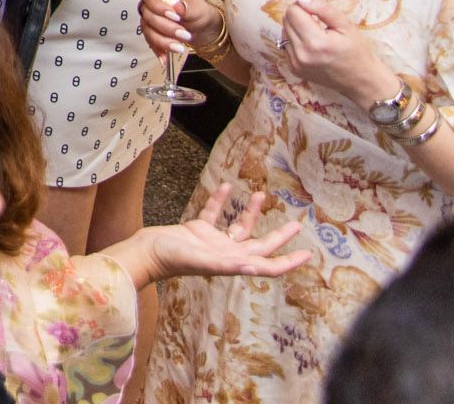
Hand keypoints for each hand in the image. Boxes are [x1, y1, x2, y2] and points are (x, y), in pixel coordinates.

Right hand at [135, 186, 313, 283]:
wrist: (145, 251)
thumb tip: (253, 268)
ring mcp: (213, 242)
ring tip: (261, 194)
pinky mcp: (198, 230)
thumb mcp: (202, 261)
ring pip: (239, 227)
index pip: (268, 266)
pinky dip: (221, 200)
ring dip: (251, 212)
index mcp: (232, 263)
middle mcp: (227, 253)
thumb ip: (227, 265)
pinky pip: (214, 213)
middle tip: (297, 224)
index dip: (289, 262)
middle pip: (261, 245)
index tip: (308, 254)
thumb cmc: (171, 259)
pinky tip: (226, 186)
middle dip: (280, 236)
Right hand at [142, 0, 224, 60]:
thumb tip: (176, 5)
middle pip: (148, 15)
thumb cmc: (200, 14)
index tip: (175, 16)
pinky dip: (158, 50)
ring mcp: (151, 20)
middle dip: (166, 28)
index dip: (159, 7)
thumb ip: (186, 6)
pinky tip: (165, 59)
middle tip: (184, 34)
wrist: (204, 29)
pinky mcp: (152, 34)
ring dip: (163, 41)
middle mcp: (152, 5)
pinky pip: (150, 43)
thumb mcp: (198, 9)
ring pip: (148, 31)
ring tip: (179, 47)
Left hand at [280, 0, 393, 108]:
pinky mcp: (294, 69)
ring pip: (284, 32)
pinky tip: (312, 47)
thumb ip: (321, 8)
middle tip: (319, 25)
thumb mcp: (345, 25)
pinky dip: (296, 41)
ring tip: (317, 37)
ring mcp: (296, 64)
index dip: (304, 7)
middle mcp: (302, 55)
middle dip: (300, 17)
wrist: (361, 80)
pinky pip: (286, 45)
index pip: (292, 12)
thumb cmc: (357, 51)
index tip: (317, 14)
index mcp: (316, 42)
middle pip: (286, 21)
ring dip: (297, 29)